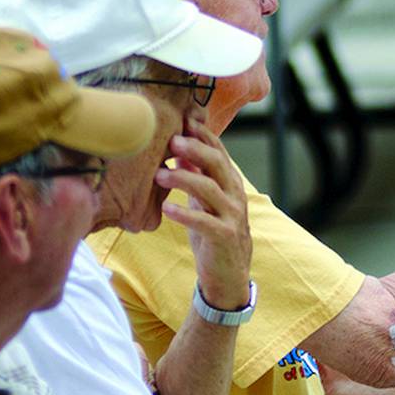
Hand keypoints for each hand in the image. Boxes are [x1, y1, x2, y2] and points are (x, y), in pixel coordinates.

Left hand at [158, 116, 251, 309]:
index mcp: (230, 183)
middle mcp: (234, 195)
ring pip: (209, 189)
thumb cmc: (213, 233)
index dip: (203, 135)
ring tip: (159, 174)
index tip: (183, 120)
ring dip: (183, 178)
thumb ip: (196, 176)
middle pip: (218, 164)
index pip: (219, 152)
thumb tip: (179, 150)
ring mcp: (231, 215)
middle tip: (172, 141)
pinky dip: (184, 213)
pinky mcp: (224, 236)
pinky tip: (166, 208)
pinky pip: (204, 221)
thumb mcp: (204, 201)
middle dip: (196, 149)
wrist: (228, 274)